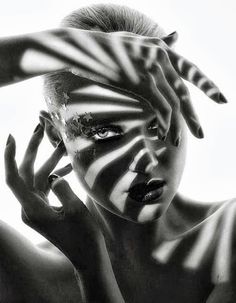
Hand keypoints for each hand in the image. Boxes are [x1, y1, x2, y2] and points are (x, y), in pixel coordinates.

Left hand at [4, 123, 104, 269]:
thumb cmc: (84, 236)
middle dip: (32, 151)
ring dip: (48, 162)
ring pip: (37, 179)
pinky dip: (54, 176)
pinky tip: (67, 168)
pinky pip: (45, 187)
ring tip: (62, 147)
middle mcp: (29, 209)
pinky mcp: (44, 210)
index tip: (12, 137)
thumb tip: (53, 175)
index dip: (10, 157)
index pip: (14, 179)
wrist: (87, 257)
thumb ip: (61, 187)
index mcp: (33, 210)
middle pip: (25, 174)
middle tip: (40, 130)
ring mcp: (35, 209)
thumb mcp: (75, 209)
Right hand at [21, 28, 225, 144]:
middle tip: (202, 135)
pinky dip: (163, 122)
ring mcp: (152, 70)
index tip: (222, 100)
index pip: (191, 70)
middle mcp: (162, 58)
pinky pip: (159, 106)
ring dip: (177, 126)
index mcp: (164, 50)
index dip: (208, 86)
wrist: (86, 48)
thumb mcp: (138, 40)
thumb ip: (160, 41)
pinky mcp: (140, 82)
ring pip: (173, 103)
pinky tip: (163, 134)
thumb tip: (178, 34)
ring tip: (178, 142)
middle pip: (184, 92)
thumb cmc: (109, 46)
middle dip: (194, 116)